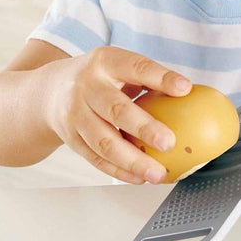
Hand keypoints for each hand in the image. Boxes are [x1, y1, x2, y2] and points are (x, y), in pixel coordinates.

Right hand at [43, 46, 191, 183]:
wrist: (51, 91)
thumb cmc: (100, 78)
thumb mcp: (119, 65)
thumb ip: (149, 78)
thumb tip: (190, 94)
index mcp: (106, 62)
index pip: (136, 68)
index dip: (161, 78)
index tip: (185, 89)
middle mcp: (87, 87)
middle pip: (116, 109)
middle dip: (144, 128)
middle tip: (169, 142)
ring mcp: (75, 114)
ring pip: (103, 142)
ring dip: (133, 160)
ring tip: (158, 173)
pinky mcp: (71, 139)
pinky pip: (95, 158)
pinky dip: (118, 171)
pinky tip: (139, 178)